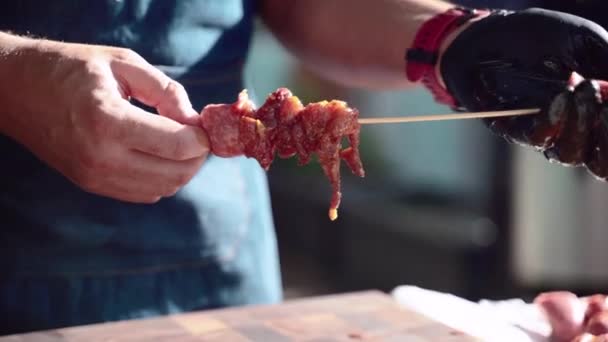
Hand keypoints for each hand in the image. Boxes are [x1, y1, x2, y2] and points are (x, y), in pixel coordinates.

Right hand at [0, 36, 208, 202]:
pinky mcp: (91, 185)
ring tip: (178, 143)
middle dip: (197, 156)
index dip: (201, 138)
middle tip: (197, 135)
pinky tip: (157, 155)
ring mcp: (94, 176)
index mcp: (108, 121)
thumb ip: (166, 91)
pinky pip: (144, 194)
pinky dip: (162, 178)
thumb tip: (195, 121)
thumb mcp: (123, 64)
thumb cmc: (71, 69)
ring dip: (182, 169)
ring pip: (164, 188)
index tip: (204, 125)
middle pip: (176, 173)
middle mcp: (101, 157)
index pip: (177, 146)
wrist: (17, 91)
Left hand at [440, 8, 607, 144]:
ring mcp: (545, 133)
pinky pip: (538, 139)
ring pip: (571, 154)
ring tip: (584, 88)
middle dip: (607, 137)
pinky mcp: (515, 131)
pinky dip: (553, 120)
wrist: (493, 36)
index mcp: (597, 114)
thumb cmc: (543, 39)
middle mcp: (575, 130)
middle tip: (606, 105)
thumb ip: (605, 64)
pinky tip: (560, 96)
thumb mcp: (585, 44)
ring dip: (582, 124)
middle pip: (599, 161)